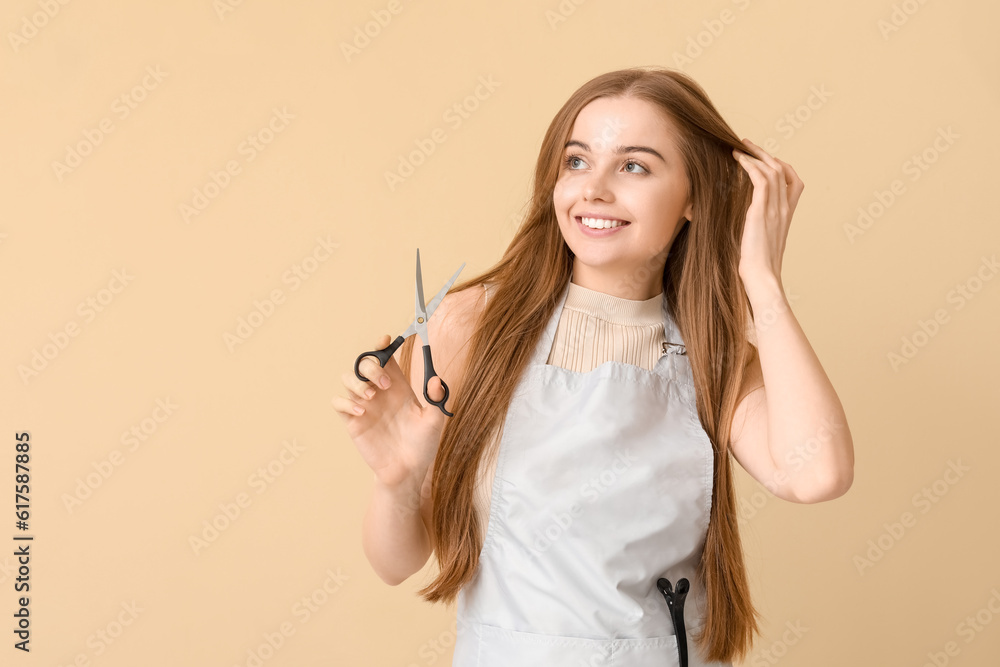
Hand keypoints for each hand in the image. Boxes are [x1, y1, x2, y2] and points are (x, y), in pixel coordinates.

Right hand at [333, 333, 448, 487]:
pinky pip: (339, 403)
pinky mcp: (353, 422)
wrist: (407, 471)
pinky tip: (362, 413)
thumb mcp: (434, 421)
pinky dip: (346, 403)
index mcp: (398, 387)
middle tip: (384, 384)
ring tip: (371, 398)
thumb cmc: (422, 445)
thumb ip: (436, 399)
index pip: (386, 358)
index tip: (385, 340)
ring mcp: (365, 406)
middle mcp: (379, 392)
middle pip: (365, 363)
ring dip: (357, 382)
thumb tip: (436, 380)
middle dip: (372, 366)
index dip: (382, 346)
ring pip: (348, 378)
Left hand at [732, 139, 804, 285]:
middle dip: (765, 153)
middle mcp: (784, 209)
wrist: (761, 277)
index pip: (794, 182)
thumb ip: (760, 229)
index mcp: (787, 216)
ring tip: (739, 146)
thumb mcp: (762, 243)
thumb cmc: (758, 267)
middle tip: (747, 143)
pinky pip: (759, 179)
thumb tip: (748, 228)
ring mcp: (775, 209)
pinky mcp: (761, 211)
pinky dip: (749, 165)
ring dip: (755, 155)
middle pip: (782, 170)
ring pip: (772, 170)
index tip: (764, 159)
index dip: (782, 166)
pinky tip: (737, 159)